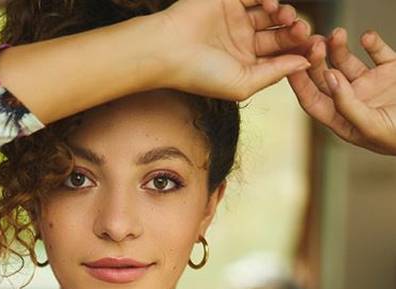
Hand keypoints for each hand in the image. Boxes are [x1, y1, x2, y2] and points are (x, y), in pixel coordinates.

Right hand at [158, 0, 313, 100]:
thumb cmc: (201, 75)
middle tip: (302, 31)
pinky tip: (271, 4)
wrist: (169, 50)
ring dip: (285, 13)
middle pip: (281, 34)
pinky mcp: (230, 0)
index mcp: (247, 66)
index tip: (316, 49)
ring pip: (273, 13)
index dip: (301, 52)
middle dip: (296, 32)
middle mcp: (244, 43)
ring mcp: (238, 20)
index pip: (281, 57)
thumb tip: (306, 65)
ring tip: (284, 16)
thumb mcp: (243, 84)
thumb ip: (275, 74)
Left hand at [286, 27, 395, 154]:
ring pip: (346, 61)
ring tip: (337, 33)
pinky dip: (372, 42)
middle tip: (313, 41)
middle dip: (317, 59)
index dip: (300, 84)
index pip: (313, 101)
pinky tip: (367, 37)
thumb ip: (346, 104)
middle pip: (325, 77)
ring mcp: (371, 85)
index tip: (290, 64)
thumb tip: (328, 77)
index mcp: (342, 120)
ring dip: (339, 47)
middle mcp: (352, 101)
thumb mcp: (370, 126)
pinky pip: (377, 51)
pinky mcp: (391, 70)